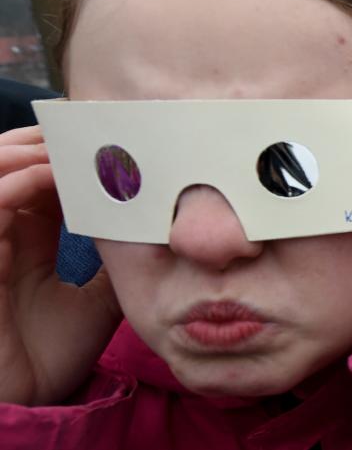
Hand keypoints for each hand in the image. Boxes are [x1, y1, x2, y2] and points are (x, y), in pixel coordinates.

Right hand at [0, 126, 120, 404]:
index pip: (42, 176)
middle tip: (99, 128)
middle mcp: (0, 230)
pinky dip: (23, 178)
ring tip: (83, 142)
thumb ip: (116, 264)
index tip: (118, 143)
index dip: (72, 156)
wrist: (21, 402)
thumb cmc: (47, 356)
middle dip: (55, 140)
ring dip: (40, 149)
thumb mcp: (97, 300)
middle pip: (16, 158)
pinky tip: (57, 174)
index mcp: (22, 237)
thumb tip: (158, 235)